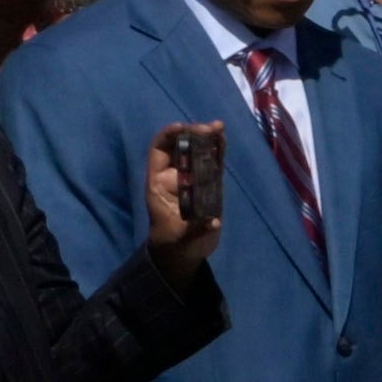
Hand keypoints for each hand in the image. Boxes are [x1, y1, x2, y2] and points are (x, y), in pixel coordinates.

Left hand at [143, 123, 229, 269]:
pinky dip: (217, 150)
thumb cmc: (175, 243)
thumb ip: (196, 228)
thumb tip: (213, 221)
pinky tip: (223, 139)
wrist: (183, 253)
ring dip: (207, 137)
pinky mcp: (208, 183)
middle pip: (180, 146)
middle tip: (209, 128)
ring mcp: (192, 178)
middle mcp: (174, 176)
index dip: (168, 136)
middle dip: (193, 133)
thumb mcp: (182, 238)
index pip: (159, 151)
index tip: (182, 128)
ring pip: (197, 151)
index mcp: (159, 183)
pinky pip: (211, 162)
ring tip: (219, 127)